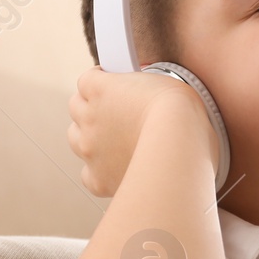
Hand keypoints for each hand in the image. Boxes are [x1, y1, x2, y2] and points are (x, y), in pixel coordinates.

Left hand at [67, 66, 217, 197]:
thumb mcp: (167, 82)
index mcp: (101, 88)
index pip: (87, 80)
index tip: (114, 87)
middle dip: (93, 109)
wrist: (182, 149)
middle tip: (117, 114)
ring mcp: (90, 149)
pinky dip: (100, 171)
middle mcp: (89, 117)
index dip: (102, 82)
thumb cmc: (182, 114)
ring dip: (90, 138)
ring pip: (76, 139)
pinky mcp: (98, 178)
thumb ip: (145, 85)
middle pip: (76, 108)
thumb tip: (144, 91)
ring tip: (116, 141)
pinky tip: (119, 167)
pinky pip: (88, 174)